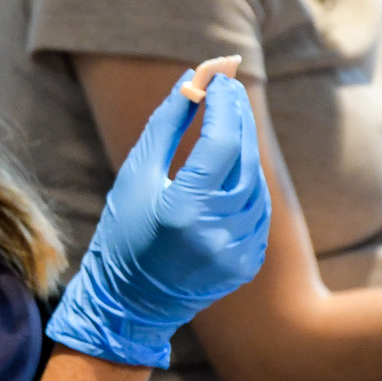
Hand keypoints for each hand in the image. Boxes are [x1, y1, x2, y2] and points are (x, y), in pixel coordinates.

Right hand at [46, 71, 269, 367]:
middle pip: (245, 160)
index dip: (225, 106)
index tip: (221, 77)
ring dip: (245, 149)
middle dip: (239, 119)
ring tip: (228, 123)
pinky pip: (257, 211)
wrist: (129, 303)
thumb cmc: (124, 231)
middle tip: (230, 88)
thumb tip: (192, 80)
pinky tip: (233, 167)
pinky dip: (248, 184)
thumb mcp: (135, 175)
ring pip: (256, 184)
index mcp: (182, 211)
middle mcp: (215, 234)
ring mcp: (236, 253)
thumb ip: (166, 125)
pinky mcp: (246, 264)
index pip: (221, 144)